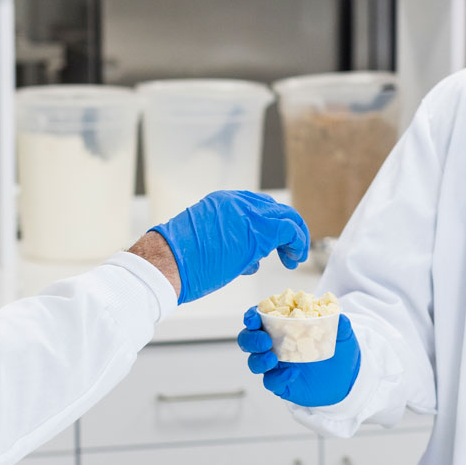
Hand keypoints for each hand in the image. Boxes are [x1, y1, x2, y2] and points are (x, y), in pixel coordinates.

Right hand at [153, 191, 308, 304]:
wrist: (167, 263)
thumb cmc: (180, 262)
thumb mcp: (210, 246)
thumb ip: (234, 247)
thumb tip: (254, 260)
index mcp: (223, 201)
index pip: (259, 207)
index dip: (272, 227)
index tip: (275, 247)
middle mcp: (238, 201)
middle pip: (275, 209)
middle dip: (288, 231)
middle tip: (290, 253)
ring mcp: (249, 213)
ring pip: (287, 216)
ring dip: (296, 238)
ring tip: (294, 258)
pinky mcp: (258, 230)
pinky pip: (290, 229)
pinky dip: (298, 243)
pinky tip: (294, 259)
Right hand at [237, 308, 359, 407]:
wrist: (346, 377)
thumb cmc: (338, 349)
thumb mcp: (342, 336)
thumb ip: (340, 325)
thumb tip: (340, 317)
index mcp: (282, 326)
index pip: (259, 318)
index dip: (251, 316)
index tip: (254, 317)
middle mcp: (274, 345)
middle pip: (248, 340)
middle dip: (251, 339)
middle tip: (264, 341)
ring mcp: (275, 366)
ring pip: (254, 362)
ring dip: (259, 360)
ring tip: (272, 359)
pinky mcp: (281, 384)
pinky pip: (271, 382)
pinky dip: (277, 378)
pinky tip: (292, 374)